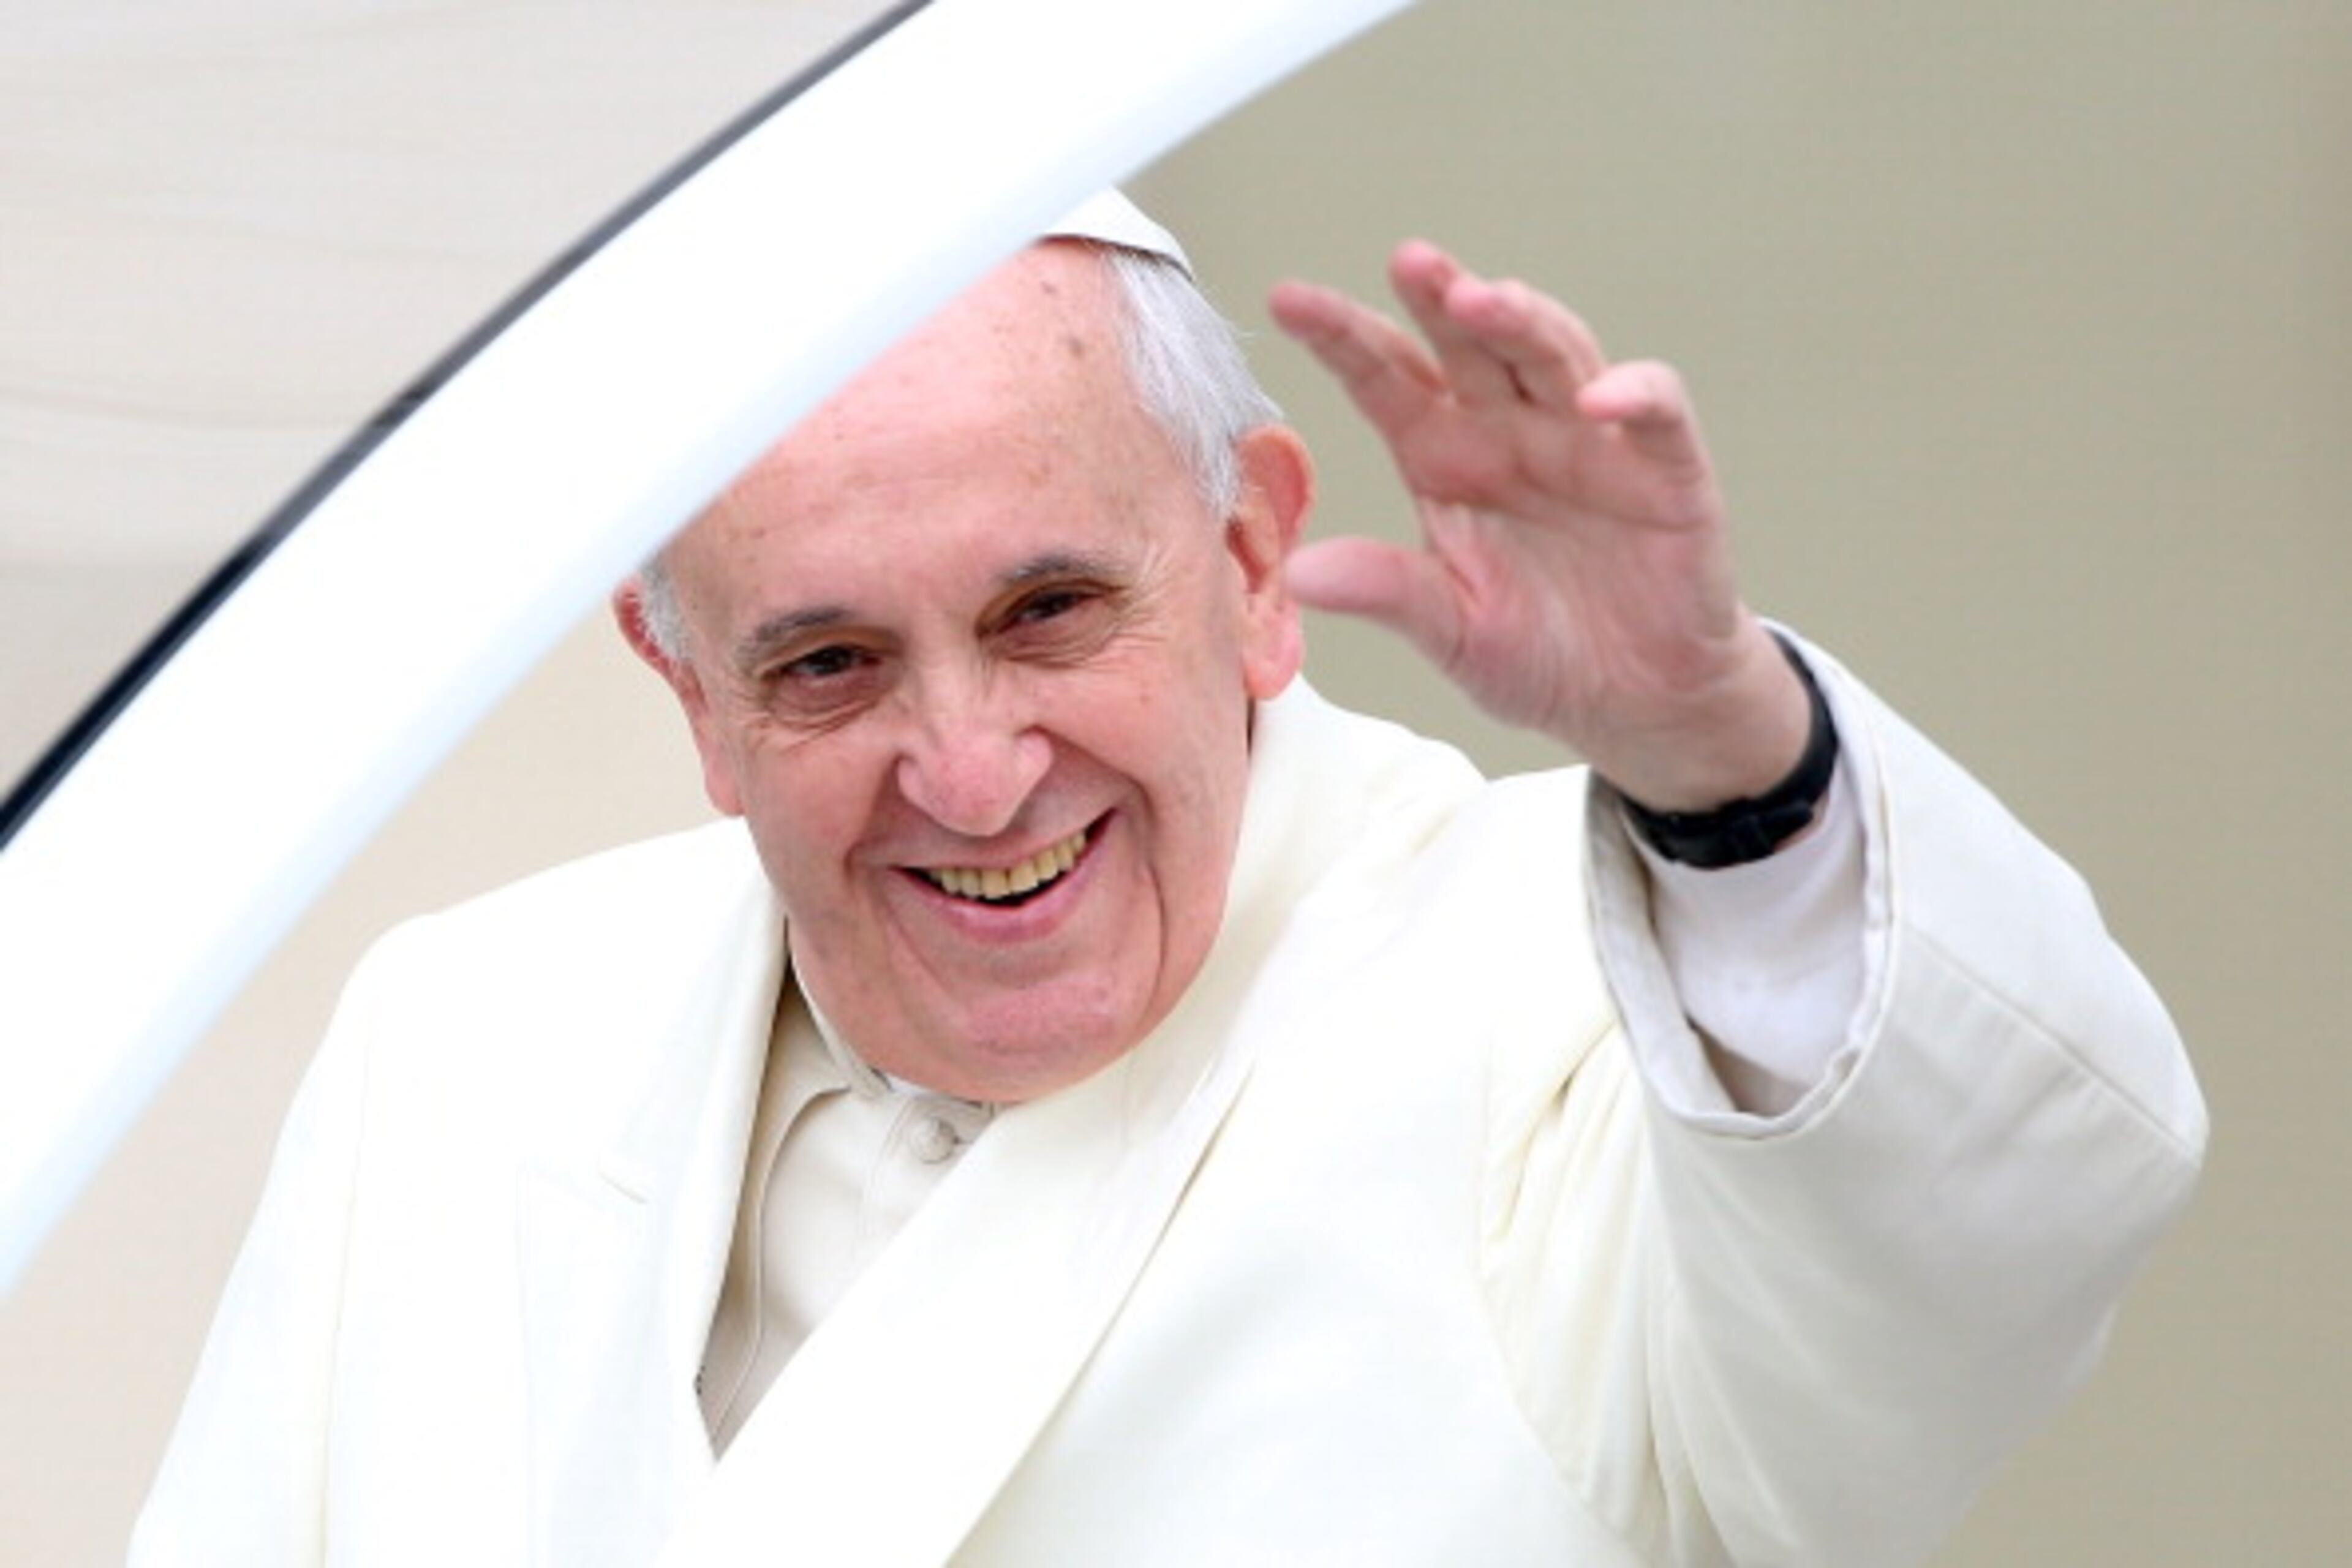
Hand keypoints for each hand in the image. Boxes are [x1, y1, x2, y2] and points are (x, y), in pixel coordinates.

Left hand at [1267, 241, 1810, 811]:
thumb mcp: (1449, 631)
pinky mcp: (1667, 471)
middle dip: (1441, 297)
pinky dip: (1635, 394)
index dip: (1342, 336)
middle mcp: (1512, 431)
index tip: (1287, 299)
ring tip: (1480, 300)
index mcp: (1446, 458)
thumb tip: (1296, 573)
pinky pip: (1656, 413)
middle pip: (1470, 343)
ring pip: (1554, 353)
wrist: (1635, 704)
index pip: (1387, 379)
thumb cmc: (1538, 655)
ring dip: (1521, 322)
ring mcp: (1590, 441)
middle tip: (1409, 261)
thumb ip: (1386, 592)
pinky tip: (1597, 398)